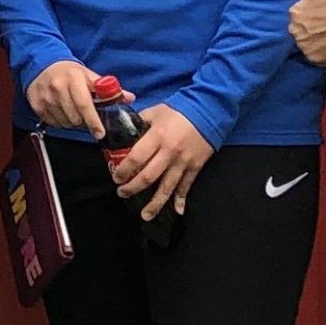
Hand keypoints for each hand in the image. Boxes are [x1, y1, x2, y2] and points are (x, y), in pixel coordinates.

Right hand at [25, 59, 103, 133]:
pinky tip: (61, 111)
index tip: (100, 133)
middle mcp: (57, 87)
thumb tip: (129, 98)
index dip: (93, 121)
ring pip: (65, 123)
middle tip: (85, 114)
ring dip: (72, 122)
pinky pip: (54, 124)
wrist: (43, 65)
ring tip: (72, 110)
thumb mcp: (89, 76)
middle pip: (75, 118)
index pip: (84, 104)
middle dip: (83, 121)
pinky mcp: (37, 105)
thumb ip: (109, 89)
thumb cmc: (69, 72)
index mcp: (74, 78)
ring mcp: (46, 97)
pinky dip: (61, 121)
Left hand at [107, 103, 214, 221]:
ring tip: (145, 215)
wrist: (209, 109)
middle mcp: (169, 152)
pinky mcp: (195, 166)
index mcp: (157, 136)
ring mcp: (183, 162)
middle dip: (133, 188)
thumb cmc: (180, 109)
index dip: (124, 170)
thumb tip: (123, 129)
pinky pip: (186, 186)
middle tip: (122, 193)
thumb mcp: (155, 111)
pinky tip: (177, 211)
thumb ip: (140, 121)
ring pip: (167, 187)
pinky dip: (181, 200)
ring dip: (155, 203)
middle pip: (148, 177)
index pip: (136, 158)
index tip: (116, 177)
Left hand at [287, 0, 325, 67]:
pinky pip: (314, 58)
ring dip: (316, 42)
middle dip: (312, 30)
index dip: (312, 17)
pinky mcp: (314, 59)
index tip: (324, 16)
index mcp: (294, 12)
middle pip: (300, 32)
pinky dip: (322, 54)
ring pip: (307, 45)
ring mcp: (304, 45)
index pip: (298, 17)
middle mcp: (294, 29)